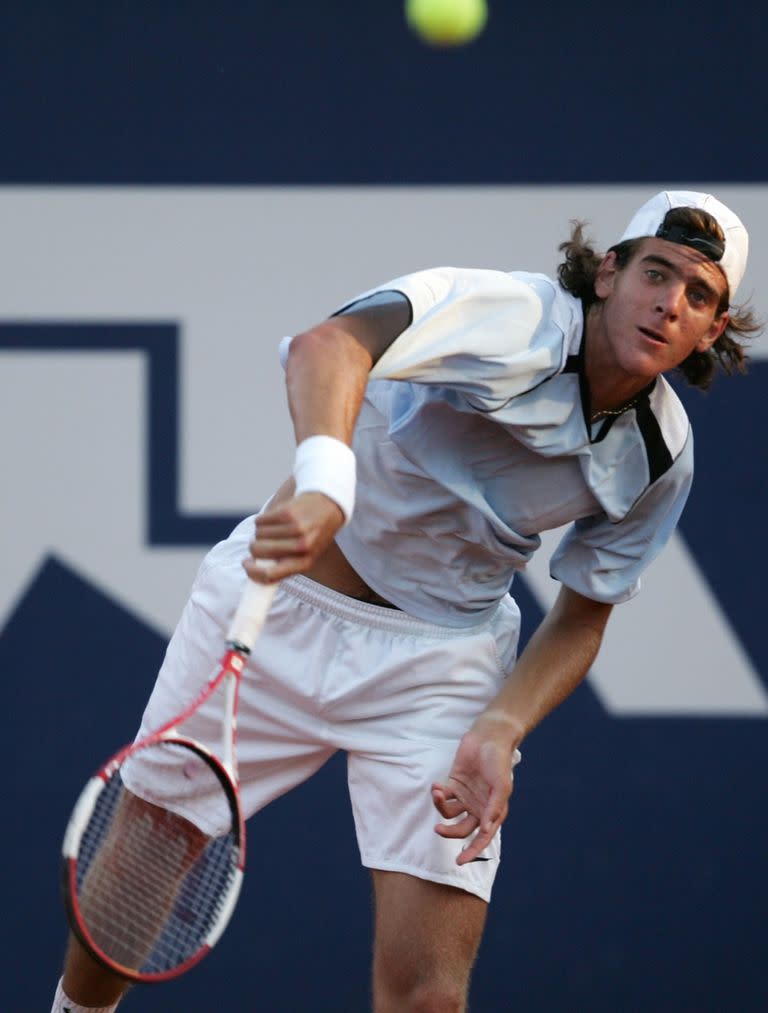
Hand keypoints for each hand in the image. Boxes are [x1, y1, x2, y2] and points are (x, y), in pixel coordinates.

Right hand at [243, 492, 344, 582]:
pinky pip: (260, 521)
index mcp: (305, 563)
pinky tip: (274, 519)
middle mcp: (301, 546)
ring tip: (274, 529)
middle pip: (259, 552)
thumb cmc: (314, 534)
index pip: (270, 575)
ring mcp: (295, 528)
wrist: (328, 505)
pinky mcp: (288, 512)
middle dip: (254, 548)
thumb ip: (285, 564)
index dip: (252, 572)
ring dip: (261, 532)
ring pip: (258, 535)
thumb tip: (255, 569)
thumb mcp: (307, 555)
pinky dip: (262, 521)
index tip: (246, 564)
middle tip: (261, 543)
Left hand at [431, 716, 519, 864]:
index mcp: (492, 812)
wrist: (488, 737)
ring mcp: (465, 797)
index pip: (482, 838)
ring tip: (438, 793)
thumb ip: (494, 807)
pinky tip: (437, 786)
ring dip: (440, 806)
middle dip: (449, 832)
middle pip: (461, 829)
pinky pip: (443, 797)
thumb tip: (485, 830)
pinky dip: (437, 794)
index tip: (460, 862)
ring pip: (449, 813)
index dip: (472, 852)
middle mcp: (478, 807)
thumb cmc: (498, 761)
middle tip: (438, 829)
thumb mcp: (501, 785)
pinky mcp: (453, 784)